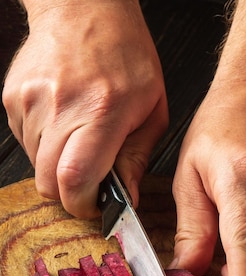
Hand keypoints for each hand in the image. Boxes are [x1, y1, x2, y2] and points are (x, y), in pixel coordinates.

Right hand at [2, 0, 167, 216]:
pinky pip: (26, 144)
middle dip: (70, 193)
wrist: (83, 7)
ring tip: (78, 140)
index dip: (83, 205)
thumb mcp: (152, 109)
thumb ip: (137, 158)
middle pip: (49, 183)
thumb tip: (127, 198)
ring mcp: (30, 102)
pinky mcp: (13, 99)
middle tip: (89, 180)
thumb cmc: (125, 54)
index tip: (96, 204)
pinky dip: (44, 146)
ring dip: (57, 167)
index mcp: (101, 111)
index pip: (76, 180)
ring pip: (36, 167)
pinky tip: (63, 123)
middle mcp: (60, 107)